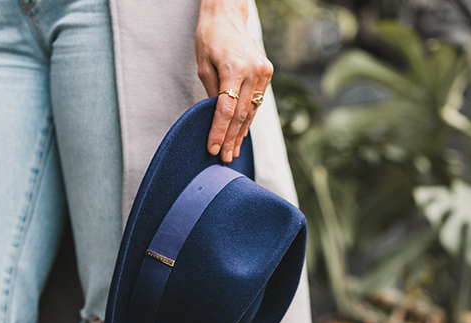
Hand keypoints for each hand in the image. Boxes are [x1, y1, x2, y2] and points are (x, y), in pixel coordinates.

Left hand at [195, 0, 272, 162]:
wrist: (229, 15)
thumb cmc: (211, 37)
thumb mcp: (203, 64)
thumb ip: (211, 92)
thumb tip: (214, 119)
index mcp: (233, 68)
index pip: (226, 109)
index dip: (219, 131)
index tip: (213, 148)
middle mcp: (252, 71)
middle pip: (240, 114)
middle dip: (230, 139)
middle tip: (224, 158)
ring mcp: (263, 72)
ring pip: (251, 111)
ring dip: (240, 133)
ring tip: (233, 152)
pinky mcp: (267, 73)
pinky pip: (256, 102)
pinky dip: (248, 120)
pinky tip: (241, 135)